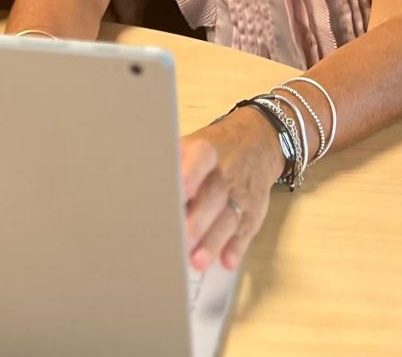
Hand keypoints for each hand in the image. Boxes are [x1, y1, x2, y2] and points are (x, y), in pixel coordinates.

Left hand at [180, 107, 286, 272]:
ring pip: (229, 218)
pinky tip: (226, 261)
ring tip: (197, 262)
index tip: (179, 192)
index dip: (190, 175)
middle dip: (197, 221)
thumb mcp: (193, 145)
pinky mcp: (253, 211)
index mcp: (206, 151)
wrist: (256, 141)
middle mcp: (225, 172)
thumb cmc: (214, 150)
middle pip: (213, 196)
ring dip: (214, 241)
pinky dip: (236, 247)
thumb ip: (173, 164)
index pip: (200, 160)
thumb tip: (146, 187)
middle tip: (181, 240)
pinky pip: (246, 230)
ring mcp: (241, 193)